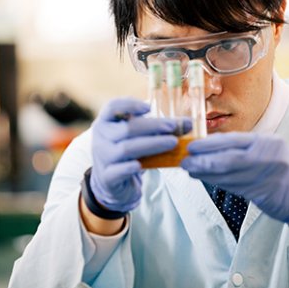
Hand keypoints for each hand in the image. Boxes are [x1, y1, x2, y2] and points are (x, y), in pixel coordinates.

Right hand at [91, 97, 189, 212]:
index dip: (130, 104)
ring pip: (126, 148)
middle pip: (127, 128)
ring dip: (152, 144)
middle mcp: (101, 137)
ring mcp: (102, 157)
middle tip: (173, 127)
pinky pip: (118, 171)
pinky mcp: (107, 177)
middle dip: (153, 126)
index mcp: (106, 122)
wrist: (112, 182)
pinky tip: (141, 166)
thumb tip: (188, 123)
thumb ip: (159, 128)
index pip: (112, 107)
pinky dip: (130, 168)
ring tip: (173, 143)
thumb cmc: (128, 152)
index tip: (149, 107)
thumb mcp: (139, 137)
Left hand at [181, 132, 288, 223]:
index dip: (210, 145)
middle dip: (204, 161)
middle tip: (185, 162)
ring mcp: (265, 176)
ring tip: (190, 171)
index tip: (192, 147)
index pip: (232, 141)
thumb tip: (209, 147)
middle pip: (229, 160)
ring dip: (206, 174)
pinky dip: (217, 182)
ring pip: (229, 176)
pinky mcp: (262, 193)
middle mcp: (266, 157)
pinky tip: (205, 179)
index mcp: (265, 142)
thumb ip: (241, 146)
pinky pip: (234, 187)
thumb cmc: (277, 165)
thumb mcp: (264, 148)